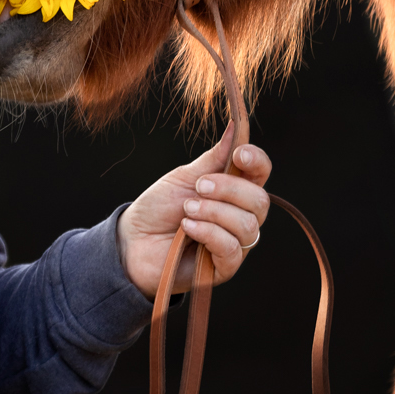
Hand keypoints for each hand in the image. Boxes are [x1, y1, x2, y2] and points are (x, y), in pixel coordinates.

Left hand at [117, 139, 271, 297]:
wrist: (134, 240)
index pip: (261, 174)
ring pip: (247, 225)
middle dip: (229, 190)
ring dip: (214, 213)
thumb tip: (237, 126)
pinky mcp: (224, 267)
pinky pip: (232, 248)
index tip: (239, 154)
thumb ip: (214, 158)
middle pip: (259, 200)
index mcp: (234, 191)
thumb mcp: (185, 176)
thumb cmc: (160, 207)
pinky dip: (209, 233)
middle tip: (198, 187)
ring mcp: (235, 243)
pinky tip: (188, 228)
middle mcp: (241, 216)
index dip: (256, 161)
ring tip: (187, 210)